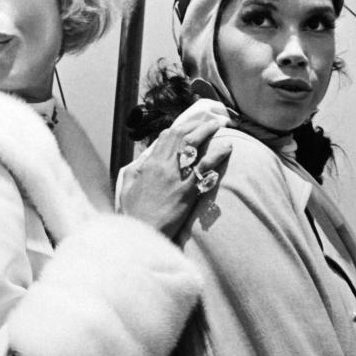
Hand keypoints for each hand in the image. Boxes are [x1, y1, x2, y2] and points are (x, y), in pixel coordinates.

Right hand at [117, 99, 232, 234]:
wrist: (143, 233)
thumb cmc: (134, 213)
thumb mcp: (127, 187)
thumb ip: (135, 170)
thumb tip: (143, 160)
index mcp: (149, 164)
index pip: (166, 137)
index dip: (180, 128)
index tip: (191, 125)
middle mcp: (163, 166)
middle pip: (181, 136)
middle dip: (196, 125)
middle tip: (210, 122)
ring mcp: (176, 177)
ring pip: (193, 145)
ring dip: (207, 132)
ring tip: (219, 126)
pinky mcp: (188, 191)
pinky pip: (205, 168)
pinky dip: (217, 155)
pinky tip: (228, 148)